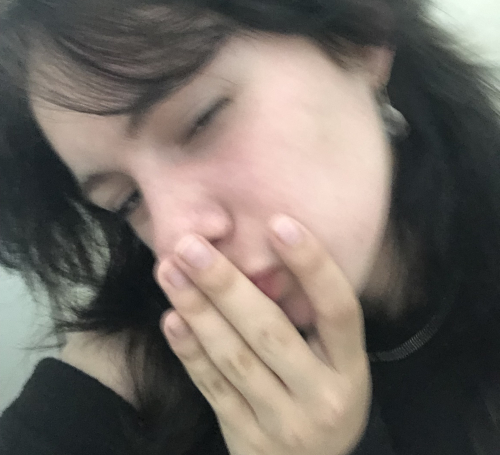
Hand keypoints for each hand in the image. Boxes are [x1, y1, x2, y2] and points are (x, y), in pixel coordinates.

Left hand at [156, 215, 370, 454]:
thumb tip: (266, 260)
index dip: (312, 265)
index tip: (278, 223)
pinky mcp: (248, 441)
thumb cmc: (322, 397)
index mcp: (351, 367)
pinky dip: (191, 353)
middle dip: (226, 285)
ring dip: (199, 311)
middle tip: (190, 244)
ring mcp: (283, 422)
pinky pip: (215, 390)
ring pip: (234, 359)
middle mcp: (322, 396)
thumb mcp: (336, 363)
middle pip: (270, 332)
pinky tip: (173, 319)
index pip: (338, 309)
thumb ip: (311, 321)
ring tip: (170, 271)